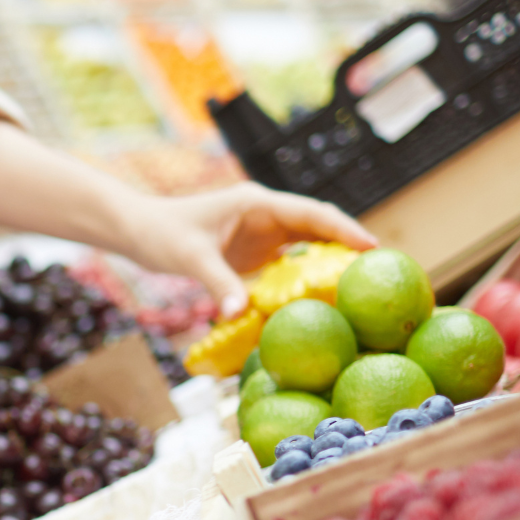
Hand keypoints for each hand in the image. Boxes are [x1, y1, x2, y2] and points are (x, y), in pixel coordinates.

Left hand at [122, 183, 377, 318]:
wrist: (139, 230)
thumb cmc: (162, 234)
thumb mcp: (191, 258)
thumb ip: (218, 284)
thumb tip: (238, 316)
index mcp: (258, 203)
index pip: (312, 213)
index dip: (344, 228)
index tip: (372, 246)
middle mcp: (266, 214)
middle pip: (318, 226)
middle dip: (348, 245)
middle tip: (381, 269)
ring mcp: (262, 232)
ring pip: (308, 243)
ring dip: (331, 261)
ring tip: (362, 286)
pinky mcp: (254, 250)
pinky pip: (289, 261)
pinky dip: (306, 276)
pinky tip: (323, 297)